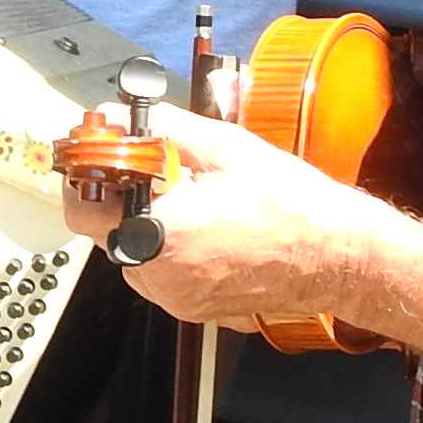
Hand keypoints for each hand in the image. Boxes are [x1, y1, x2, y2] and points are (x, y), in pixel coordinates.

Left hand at [97, 100, 376, 330]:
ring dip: (147, 219)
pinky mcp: (193, 308)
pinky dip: (169, 246)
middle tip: (155, 167)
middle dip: (123, 194)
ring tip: (191, 197)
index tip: (101, 153)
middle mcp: (159, 275)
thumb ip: (162, 129)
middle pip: (106, 228)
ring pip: (132, 250)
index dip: (88, 175)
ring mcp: (175, 297)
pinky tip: (205, 224)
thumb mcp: (224, 147)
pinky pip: (160, 272)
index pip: (83, 207)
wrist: (338, 256)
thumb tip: (117, 114)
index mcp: (159, 233)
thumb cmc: (290, 204)